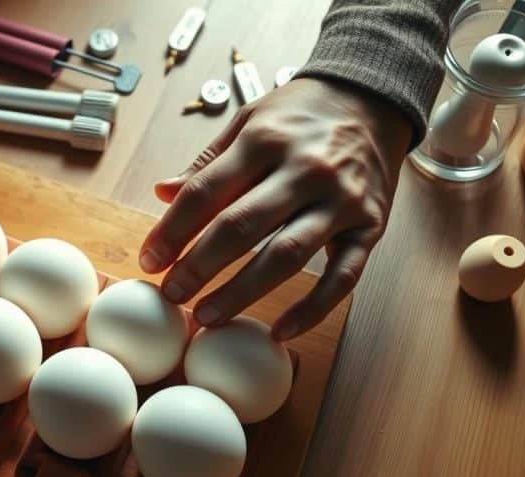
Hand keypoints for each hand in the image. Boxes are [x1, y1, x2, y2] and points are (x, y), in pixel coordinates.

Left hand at [140, 78, 410, 340]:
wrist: (375, 98)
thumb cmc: (301, 114)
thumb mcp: (249, 121)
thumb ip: (208, 163)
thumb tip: (162, 193)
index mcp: (264, 140)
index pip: (205, 192)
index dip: (172, 230)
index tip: (149, 260)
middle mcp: (304, 169)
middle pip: (240, 227)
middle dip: (198, 266)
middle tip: (171, 295)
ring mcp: (340, 200)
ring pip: (286, 256)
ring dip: (242, 292)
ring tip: (207, 317)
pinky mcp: (370, 226)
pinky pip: (342, 277)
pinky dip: (312, 309)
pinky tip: (280, 331)